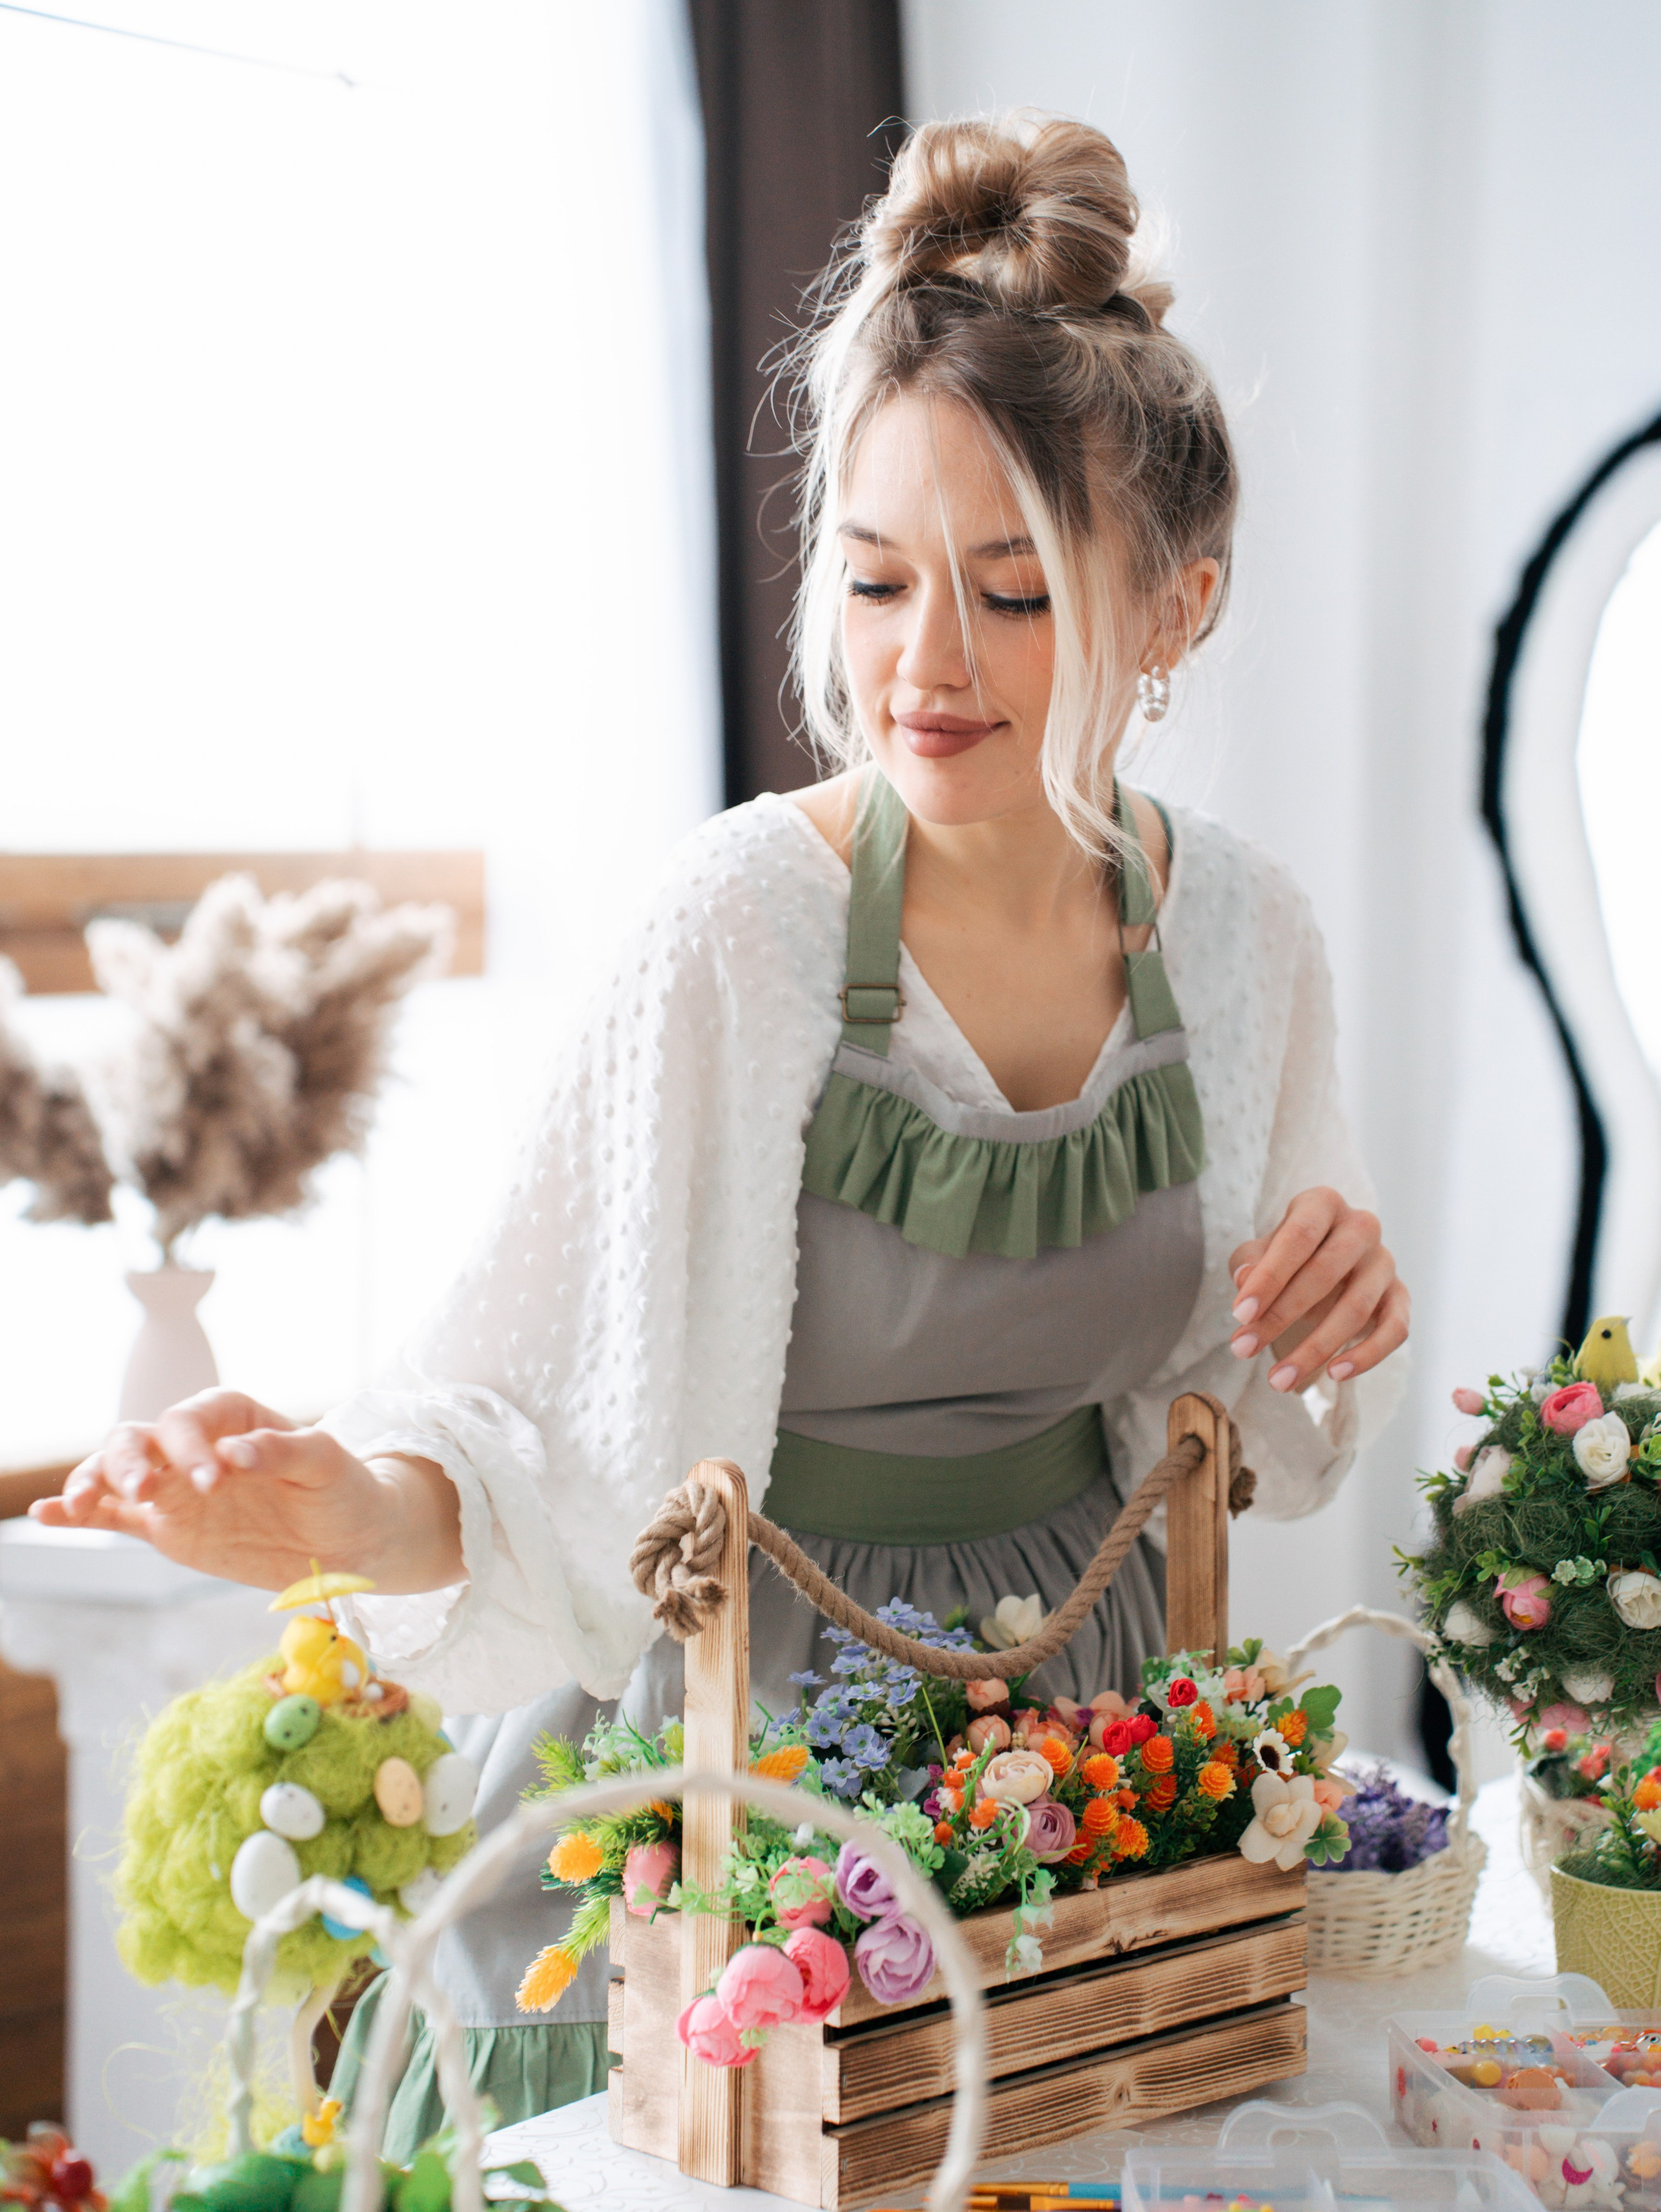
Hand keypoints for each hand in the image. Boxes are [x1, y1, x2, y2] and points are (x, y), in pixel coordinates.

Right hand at [28, 1388, 461, 1593]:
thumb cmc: (343, 1487)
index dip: (191, 1443)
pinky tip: (48, 1514)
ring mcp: (175, 1487)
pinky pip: (114, 1516)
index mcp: (232, 1419)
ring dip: (93, 1480)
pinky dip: (80, 1512)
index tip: (214, 1478)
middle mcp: (194, 1446)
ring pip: (116, 1471)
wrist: (351, 1540)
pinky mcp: (166, 1526)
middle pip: (141, 1439)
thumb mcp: (327, 1463)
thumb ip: (282, 1450)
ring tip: (80, 1502)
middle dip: (131, 1461)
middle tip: (146, 1491)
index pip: (192, 1418)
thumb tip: (233, 1452)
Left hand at [1228, 1187, 1407, 1393]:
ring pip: (1356, 1308)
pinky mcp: (1401, 1295)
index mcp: (1323, 1204)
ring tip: (1277, 1380)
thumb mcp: (1258, 1252)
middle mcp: (1361, 1227)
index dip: (1269, 1276)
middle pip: (1325, 1272)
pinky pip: (1395, 1329)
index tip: (1239, 1314)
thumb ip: (1249, 1262)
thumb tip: (1246, 1280)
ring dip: (1315, 1348)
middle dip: (1281, 1315)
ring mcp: (1385, 1262)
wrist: (1325, 1265)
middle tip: (1243, 1349)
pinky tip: (1333, 1375)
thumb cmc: (1284, 1256)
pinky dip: (1367, 1355)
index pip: (1298, 1237)